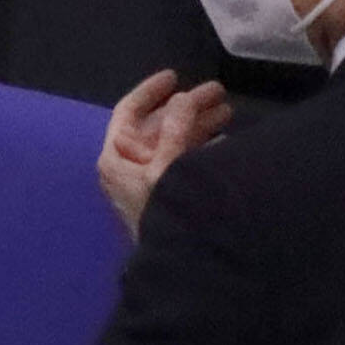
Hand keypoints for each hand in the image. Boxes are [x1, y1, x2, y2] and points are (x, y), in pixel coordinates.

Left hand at [97, 67, 232, 236]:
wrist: (177, 268)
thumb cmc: (165, 214)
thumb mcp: (168, 168)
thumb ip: (176, 132)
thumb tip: (183, 99)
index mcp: (116, 156)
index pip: (129, 112)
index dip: (151, 92)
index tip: (176, 75)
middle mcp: (128, 165)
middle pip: (157, 125)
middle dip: (187, 108)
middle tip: (220, 94)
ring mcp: (148, 181)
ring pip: (173, 143)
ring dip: (199, 126)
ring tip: (228, 112)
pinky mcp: (168, 195)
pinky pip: (183, 164)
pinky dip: (202, 150)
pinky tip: (225, 143)